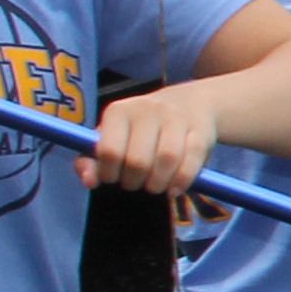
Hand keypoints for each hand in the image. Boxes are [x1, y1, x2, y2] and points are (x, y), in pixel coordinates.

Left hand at [86, 86, 222, 197]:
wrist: (191, 102)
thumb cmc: (141, 127)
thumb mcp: (113, 136)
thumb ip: (93, 160)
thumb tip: (90, 181)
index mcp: (119, 111)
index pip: (109, 150)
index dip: (109, 173)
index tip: (112, 178)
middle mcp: (147, 109)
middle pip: (138, 160)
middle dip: (134, 181)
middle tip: (134, 183)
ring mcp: (176, 118)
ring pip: (167, 159)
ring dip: (158, 183)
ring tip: (154, 187)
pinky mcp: (200, 129)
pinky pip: (191, 160)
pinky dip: (182, 181)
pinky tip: (174, 188)